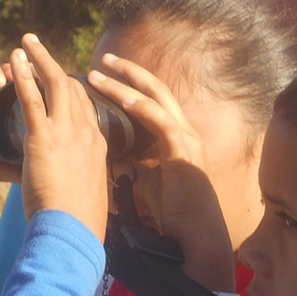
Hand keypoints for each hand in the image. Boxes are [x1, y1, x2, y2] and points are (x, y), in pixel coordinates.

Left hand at [11, 34, 108, 242]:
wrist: (74, 231)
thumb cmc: (80, 220)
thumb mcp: (88, 193)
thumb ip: (81, 179)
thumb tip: (73, 183)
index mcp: (97, 145)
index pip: (86, 107)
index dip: (72, 89)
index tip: (57, 80)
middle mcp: (87, 132)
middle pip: (74, 88)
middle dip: (55, 65)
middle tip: (39, 48)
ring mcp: (67, 133)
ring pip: (56, 84)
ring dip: (40, 59)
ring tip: (26, 41)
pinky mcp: (44, 138)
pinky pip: (33, 99)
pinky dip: (25, 75)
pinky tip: (16, 58)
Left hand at [87, 54, 234, 290]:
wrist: (196, 235)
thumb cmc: (175, 214)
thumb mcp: (150, 182)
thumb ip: (137, 166)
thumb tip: (115, 159)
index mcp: (176, 137)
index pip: (151, 102)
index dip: (129, 87)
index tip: (104, 78)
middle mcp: (184, 131)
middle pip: (155, 89)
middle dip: (128, 72)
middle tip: (103, 59)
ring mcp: (185, 138)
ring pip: (154, 98)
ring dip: (125, 84)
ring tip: (99, 73)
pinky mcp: (183, 149)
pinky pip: (159, 120)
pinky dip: (139, 107)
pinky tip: (119, 98)